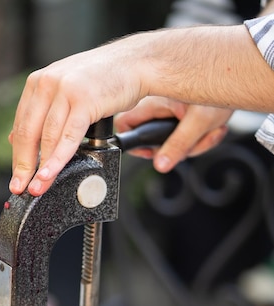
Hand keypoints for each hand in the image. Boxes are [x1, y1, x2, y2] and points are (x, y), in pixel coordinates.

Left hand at [8, 40, 146, 196]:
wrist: (135, 63)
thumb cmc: (104, 80)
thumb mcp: (66, 92)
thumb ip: (44, 113)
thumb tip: (16, 139)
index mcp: (38, 82)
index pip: (21, 125)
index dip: (18, 156)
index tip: (17, 177)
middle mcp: (47, 84)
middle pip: (28, 133)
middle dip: (24, 167)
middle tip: (20, 188)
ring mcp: (64, 90)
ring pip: (46, 138)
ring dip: (40, 168)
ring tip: (36, 188)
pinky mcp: (83, 101)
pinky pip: (68, 137)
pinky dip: (57, 159)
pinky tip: (50, 174)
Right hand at [115, 97, 231, 171]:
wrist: (243, 77)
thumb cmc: (222, 90)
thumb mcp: (199, 123)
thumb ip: (178, 146)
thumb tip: (160, 165)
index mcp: (154, 100)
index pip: (125, 124)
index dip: (132, 142)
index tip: (149, 152)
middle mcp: (158, 103)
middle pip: (152, 138)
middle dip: (174, 147)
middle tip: (191, 144)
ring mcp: (170, 108)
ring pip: (171, 139)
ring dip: (192, 143)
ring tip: (210, 132)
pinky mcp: (181, 111)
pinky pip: (183, 133)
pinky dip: (199, 136)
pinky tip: (212, 128)